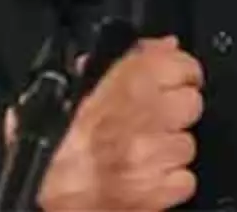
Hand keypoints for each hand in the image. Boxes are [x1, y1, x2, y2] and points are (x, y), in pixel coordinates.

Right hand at [24, 35, 203, 210]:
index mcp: (127, 82)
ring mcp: (155, 153)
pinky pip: (185, 180)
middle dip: (176, 113)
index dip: (182, 72)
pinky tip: (146, 176)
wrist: (45, 190)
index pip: (180, 64)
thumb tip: (163, 45)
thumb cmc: (54, 143)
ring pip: (188, 144)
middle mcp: (146, 114)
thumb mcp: (78, 87)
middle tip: (154, 121)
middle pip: (192, 104)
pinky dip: (170, 182)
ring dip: (169, 150)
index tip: (178, 79)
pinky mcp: (159, 189)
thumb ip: (127, 60)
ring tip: (140, 152)